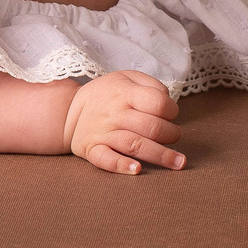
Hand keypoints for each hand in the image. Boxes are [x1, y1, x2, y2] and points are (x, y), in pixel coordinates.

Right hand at [63, 69, 183, 173]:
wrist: (69, 110)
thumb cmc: (107, 94)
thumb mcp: (127, 78)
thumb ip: (151, 85)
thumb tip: (168, 101)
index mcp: (125, 93)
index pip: (157, 102)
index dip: (171, 110)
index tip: (171, 114)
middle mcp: (115, 114)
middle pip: (150, 127)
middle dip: (171, 134)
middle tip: (175, 136)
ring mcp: (104, 133)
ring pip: (134, 145)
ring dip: (159, 155)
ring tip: (178, 163)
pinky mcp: (93, 150)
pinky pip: (106, 159)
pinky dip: (121, 165)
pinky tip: (137, 169)